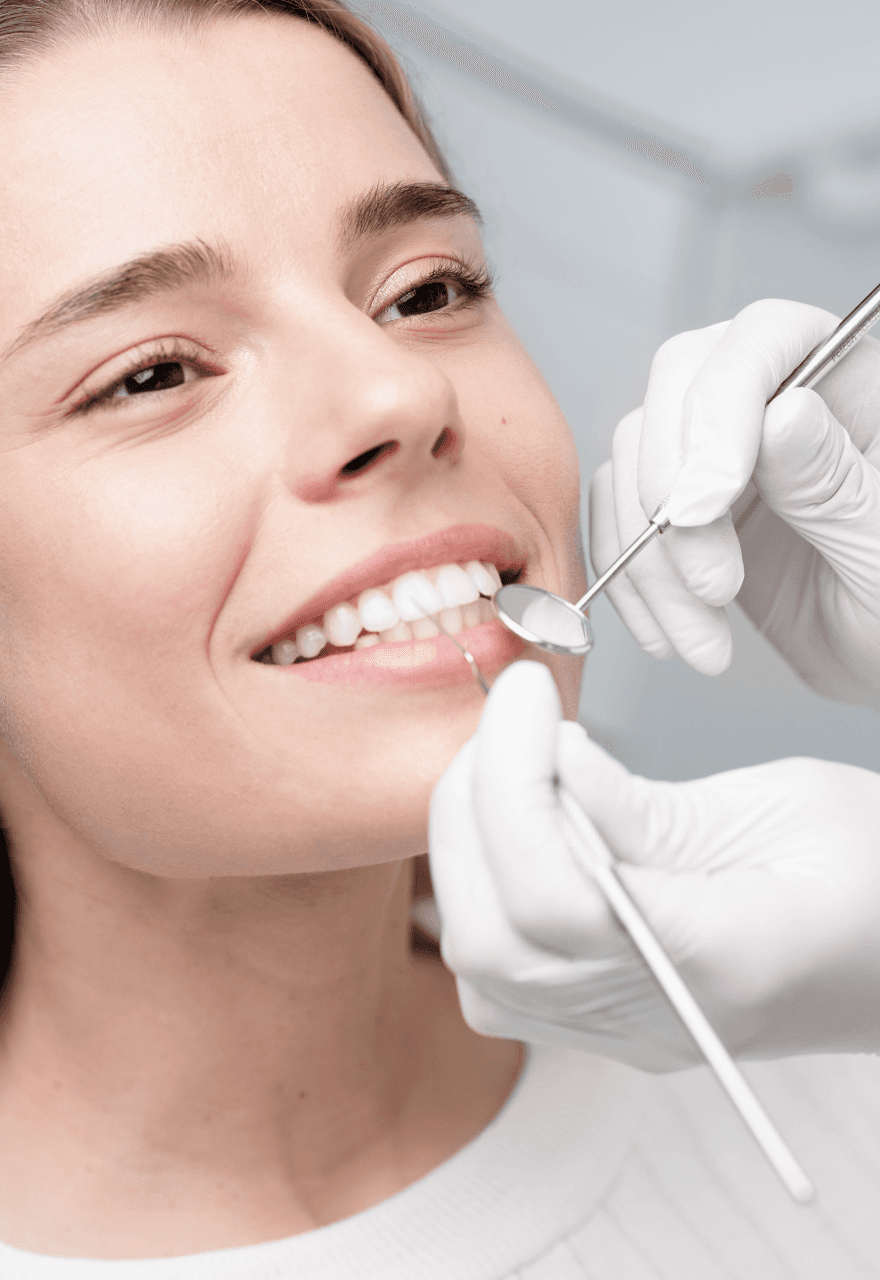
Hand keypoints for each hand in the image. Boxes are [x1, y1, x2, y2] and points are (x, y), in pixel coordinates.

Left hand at [429, 660, 879, 1070]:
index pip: (561, 898)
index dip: (517, 784)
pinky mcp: (601, 1017)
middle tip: (512, 714)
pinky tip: (516, 816)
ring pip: (481, 959)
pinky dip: (481, 878)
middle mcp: (658, 1017)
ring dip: (469, 838)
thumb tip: (549, 758)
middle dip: (477, 804)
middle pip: (496, 939)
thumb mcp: (787, 807)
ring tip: (509, 754)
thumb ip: (650, 804)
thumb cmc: (875, 877)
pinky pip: (496, 969)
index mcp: (726, 963)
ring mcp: (624, 1030)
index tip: (527, 695)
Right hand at [589, 299, 879, 707]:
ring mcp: (723, 457)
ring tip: (702, 635)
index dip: (718, 409)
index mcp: (849, 384)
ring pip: (636, 463)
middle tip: (710, 584)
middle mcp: (777, 401)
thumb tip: (782, 411)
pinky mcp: (686, 513)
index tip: (707, 504)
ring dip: (649, 561)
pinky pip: (621, 521)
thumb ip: (835, 482)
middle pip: (677, 388)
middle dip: (671, 495)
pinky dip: (629, 583)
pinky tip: (669, 633)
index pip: (762, 339)